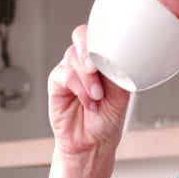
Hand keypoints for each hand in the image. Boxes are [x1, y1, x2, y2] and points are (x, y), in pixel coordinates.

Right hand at [47, 25, 130, 156]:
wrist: (92, 143)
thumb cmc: (107, 120)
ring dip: (87, 78)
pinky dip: (77, 87)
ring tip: (96, 97)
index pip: (101, 34)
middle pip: (81, 35)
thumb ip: (118, 72)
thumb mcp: (122, 95)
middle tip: (95, 67)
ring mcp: (71, 70)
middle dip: (88, 49)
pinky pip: (63, 74)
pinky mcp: (57, 83)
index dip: (103, 36)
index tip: (109, 51)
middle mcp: (86, 62)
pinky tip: (88, 102)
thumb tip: (117, 56)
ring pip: (73, 56)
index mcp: (104, 59)